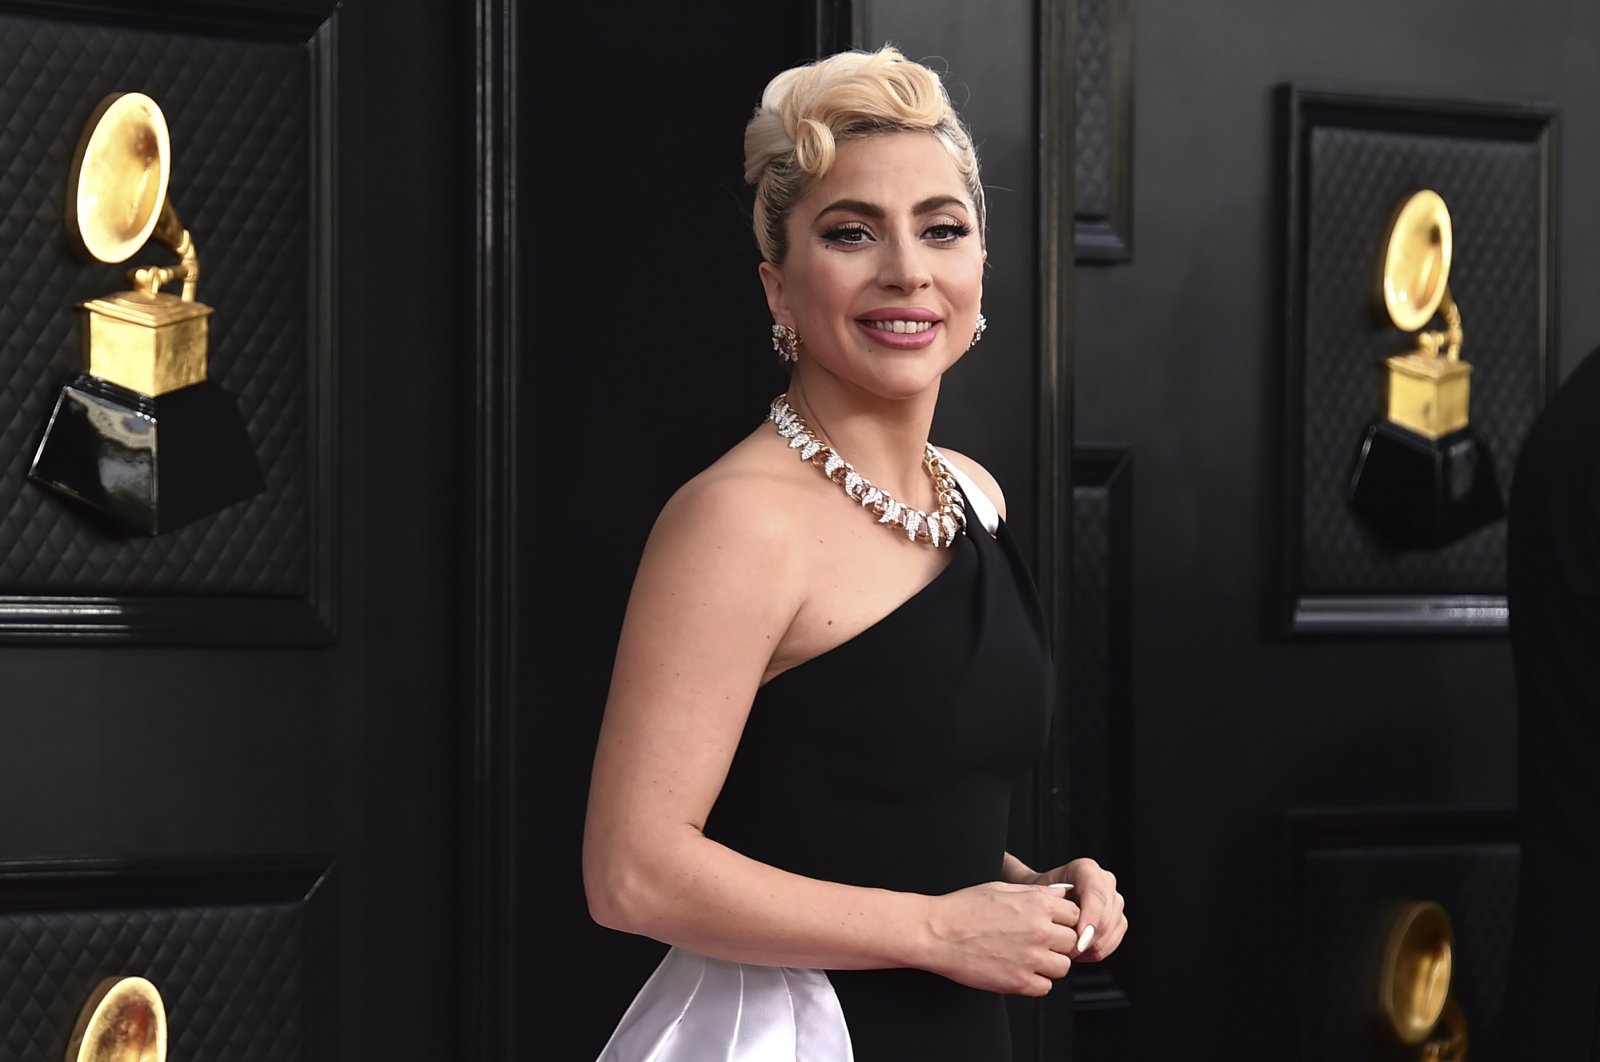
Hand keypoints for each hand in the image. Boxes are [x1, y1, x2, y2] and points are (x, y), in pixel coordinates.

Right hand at [921, 881, 1081, 995]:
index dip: (1064, 919)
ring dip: (1050, 963)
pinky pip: (1045, 988)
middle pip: (1073, 942)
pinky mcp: (1018, 982)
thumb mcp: (1001, 888)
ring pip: (1063, 967)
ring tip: (1028, 957)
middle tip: (1039, 942)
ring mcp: (1030, 959)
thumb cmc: (963, 908)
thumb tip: (1060, 894)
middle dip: (1059, 942)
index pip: (1075, 914)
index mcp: (1037, 904)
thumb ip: (1035, 892)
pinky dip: (1035, 982)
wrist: (936, 933)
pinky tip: (1019, 970)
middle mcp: (1039, 931)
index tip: (1052, 923)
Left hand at [1022, 857, 1126, 962]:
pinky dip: (1095, 951)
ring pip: (1110, 932)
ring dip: (1089, 947)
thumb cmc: (1039, 895)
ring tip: (1067, 949)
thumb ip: (1047, 901)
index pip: (1096, 894)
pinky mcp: (1118, 920)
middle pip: (1105, 917)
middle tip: (1065, 950)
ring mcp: (1114, 901)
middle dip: (1086, 939)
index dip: (1090, 918)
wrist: (1045, 900)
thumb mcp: (1036, 893)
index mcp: (1086, 869)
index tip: (1079, 940)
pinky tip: (1078, 951)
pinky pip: (1112, 942)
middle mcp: (1105, 882)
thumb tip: (1062, 917)